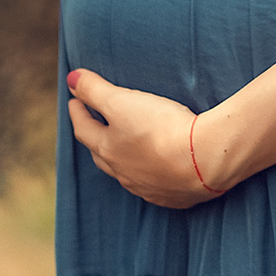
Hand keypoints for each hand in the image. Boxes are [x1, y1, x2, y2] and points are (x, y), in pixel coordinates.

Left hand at [66, 69, 225, 208]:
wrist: (204, 160)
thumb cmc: (160, 128)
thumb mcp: (122, 102)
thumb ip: (94, 89)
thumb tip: (71, 79)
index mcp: (108, 149)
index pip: (84, 129)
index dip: (78, 112)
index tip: (75, 100)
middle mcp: (123, 172)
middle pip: (102, 155)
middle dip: (95, 139)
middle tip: (94, 125)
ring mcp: (148, 187)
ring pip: (127, 173)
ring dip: (123, 160)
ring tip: (125, 149)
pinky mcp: (173, 196)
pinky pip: (155, 186)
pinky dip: (151, 176)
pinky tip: (158, 171)